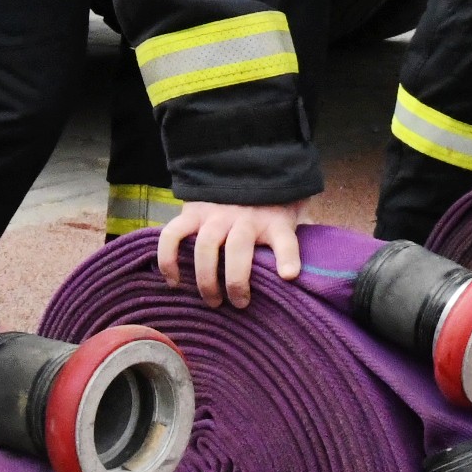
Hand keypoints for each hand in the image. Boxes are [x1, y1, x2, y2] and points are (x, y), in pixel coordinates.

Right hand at [158, 198, 303, 308]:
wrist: (246, 168)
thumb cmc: (270, 206)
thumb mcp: (291, 216)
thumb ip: (296, 238)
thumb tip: (303, 271)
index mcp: (272, 221)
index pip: (285, 238)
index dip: (288, 256)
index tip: (289, 275)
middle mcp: (243, 218)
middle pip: (237, 250)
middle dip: (236, 282)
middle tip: (238, 304)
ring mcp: (214, 215)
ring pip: (205, 246)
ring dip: (206, 278)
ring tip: (213, 301)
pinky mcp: (191, 213)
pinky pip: (173, 235)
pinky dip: (168, 258)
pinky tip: (173, 281)